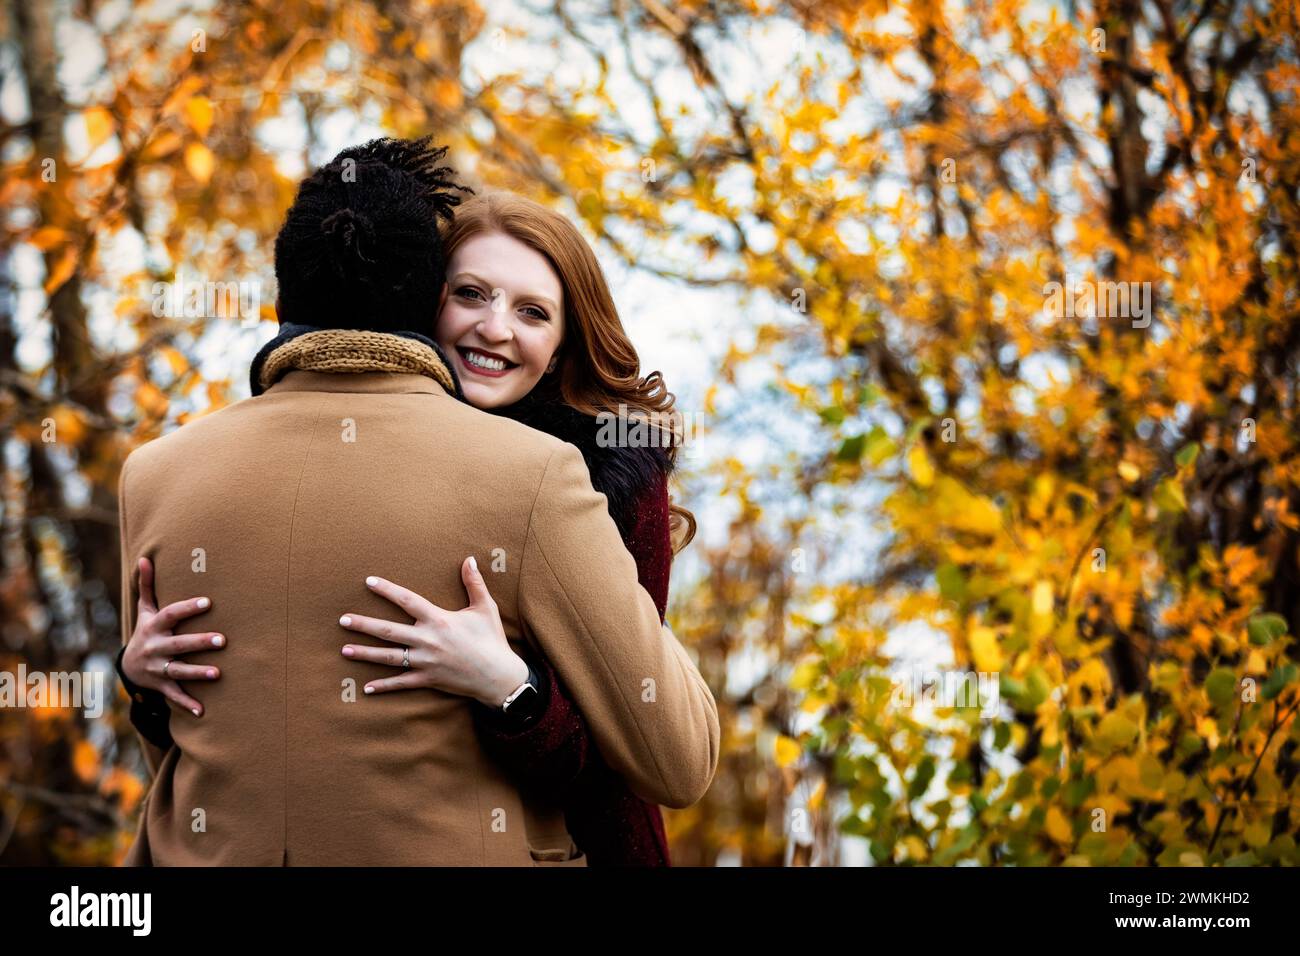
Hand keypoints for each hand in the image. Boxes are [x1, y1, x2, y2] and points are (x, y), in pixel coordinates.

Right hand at [121, 556, 224, 716]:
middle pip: (178, 644)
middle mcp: (155, 648)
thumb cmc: (147, 631)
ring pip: (178, 671)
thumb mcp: (145, 610)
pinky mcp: (161, 685)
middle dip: (199, 642)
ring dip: (197, 673)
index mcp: (154, 627)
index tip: (208, 602)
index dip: (188, 608)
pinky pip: (174, 695)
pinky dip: (188, 704)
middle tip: (223, 639)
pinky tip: (204, 711)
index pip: (171, 615)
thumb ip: (147, 586)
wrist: (127, 667)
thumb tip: (145, 558)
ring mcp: (158, 668)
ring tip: (218, 673)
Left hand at [339, 556, 528, 706]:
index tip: (368, 582)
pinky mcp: (428, 679)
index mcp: (438, 620)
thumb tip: (470, 558)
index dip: (387, 590)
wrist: (499, 676)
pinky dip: (384, 686)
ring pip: (388, 657)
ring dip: (365, 653)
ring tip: (344, 649)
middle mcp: (427, 640)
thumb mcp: (485, 608)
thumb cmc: (492, 640)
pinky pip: (401, 683)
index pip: (407, 601)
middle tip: (343, 619)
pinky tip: (366, 688)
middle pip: (388, 630)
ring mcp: (425, 662)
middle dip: (363, 624)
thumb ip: (474, 583)